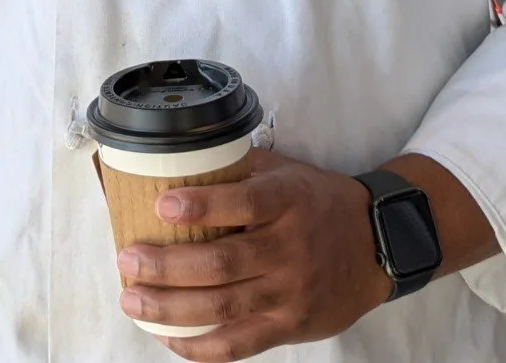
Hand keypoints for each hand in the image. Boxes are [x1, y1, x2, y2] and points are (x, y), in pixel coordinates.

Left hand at [115, 149, 390, 359]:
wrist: (377, 245)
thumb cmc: (320, 202)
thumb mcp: (288, 172)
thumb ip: (242, 170)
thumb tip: (183, 162)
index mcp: (289, 201)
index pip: (244, 204)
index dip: (202, 207)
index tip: (161, 205)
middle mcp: (290, 248)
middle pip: (222, 265)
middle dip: (167, 267)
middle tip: (128, 261)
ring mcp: (290, 292)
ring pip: (223, 308)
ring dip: (171, 308)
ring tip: (133, 300)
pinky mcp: (290, 326)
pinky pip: (240, 345)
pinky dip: (201, 347)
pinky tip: (168, 338)